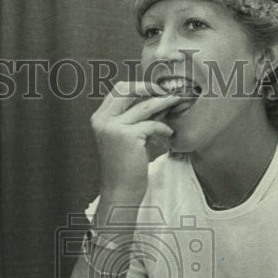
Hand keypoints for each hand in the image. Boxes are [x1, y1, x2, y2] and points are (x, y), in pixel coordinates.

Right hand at [90, 81, 178, 203]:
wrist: (120, 191)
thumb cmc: (125, 167)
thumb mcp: (127, 138)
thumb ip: (136, 119)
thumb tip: (159, 100)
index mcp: (100, 118)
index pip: (119, 90)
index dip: (139, 86)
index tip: (157, 88)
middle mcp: (103, 120)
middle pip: (128, 90)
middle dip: (151, 87)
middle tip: (169, 90)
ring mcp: (113, 127)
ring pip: (144, 105)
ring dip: (164, 102)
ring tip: (178, 100)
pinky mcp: (127, 137)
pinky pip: (152, 124)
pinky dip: (163, 128)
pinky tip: (169, 134)